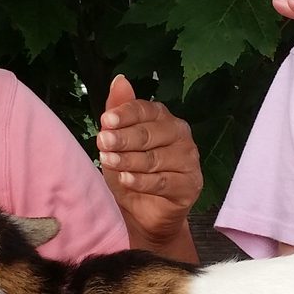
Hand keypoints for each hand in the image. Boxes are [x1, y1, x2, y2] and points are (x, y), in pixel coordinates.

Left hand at [97, 74, 202, 257]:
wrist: (143, 214)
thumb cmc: (131, 174)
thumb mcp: (117, 143)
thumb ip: (118, 112)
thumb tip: (119, 79)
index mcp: (163, 119)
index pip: (145, 110)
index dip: (125, 115)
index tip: (106, 120)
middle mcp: (180, 135)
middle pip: (150, 133)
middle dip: (124, 138)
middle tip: (102, 142)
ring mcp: (188, 160)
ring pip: (155, 158)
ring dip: (129, 160)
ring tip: (108, 161)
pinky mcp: (190, 185)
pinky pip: (163, 181)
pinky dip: (142, 181)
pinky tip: (125, 179)